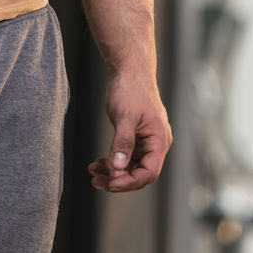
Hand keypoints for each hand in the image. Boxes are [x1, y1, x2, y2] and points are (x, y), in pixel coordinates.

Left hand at [88, 72, 171, 192]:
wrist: (130, 70)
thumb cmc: (130, 89)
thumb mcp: (124, 116)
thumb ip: (122, 141)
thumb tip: (118, 166)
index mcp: (159, 140)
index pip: (148, 173)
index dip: (128, 182)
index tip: (109, 183)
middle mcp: (156, 144)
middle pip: (140, 174)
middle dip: (118, 179)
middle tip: (95, 180)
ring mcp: (147, 141)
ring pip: (132, 167)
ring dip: (114, 172)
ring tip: (93, 171)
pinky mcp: (138, 138)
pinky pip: (128, 157)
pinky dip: (114, 162)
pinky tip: (99, 162)